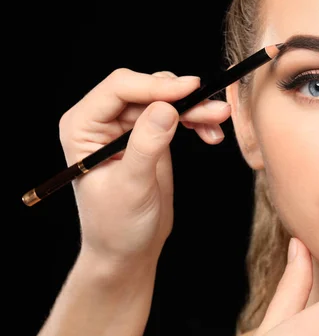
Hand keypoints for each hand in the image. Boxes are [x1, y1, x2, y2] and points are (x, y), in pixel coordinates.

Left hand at [58, 68, 230, 267]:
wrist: (128, 251)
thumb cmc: (117, 225)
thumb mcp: (131, 186)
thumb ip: (146, 145)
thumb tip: (166, 108)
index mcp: (82, 127)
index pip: (119, 88)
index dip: (156, 85)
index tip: (191, 90)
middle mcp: (101, 120)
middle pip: (147, 90)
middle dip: (183, 98)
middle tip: (217, 111)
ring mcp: (126, 127)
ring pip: (165, 99)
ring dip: (195, 108)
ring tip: (220, 122)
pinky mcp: (149, 135)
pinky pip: (176, 114)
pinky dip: (195, 120)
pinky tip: (211, 134)